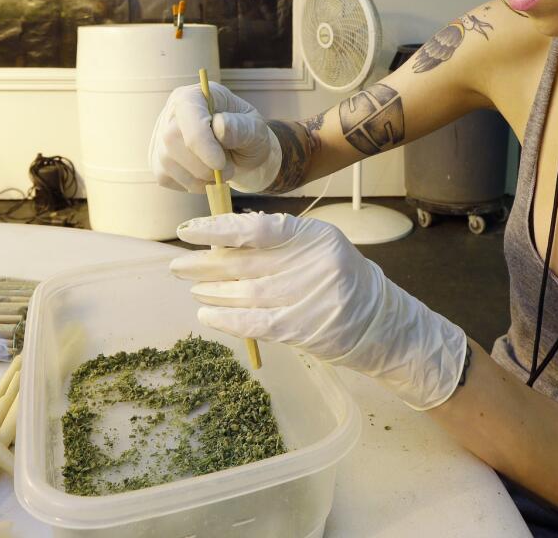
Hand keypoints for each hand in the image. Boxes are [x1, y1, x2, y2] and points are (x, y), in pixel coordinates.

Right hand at [147, 82, 281, 192]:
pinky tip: (206, 177)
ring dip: (199, 177)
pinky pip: (166, 177)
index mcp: (196, 96)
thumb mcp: (255, 129)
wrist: (242, 156)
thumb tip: (219, 127)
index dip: (201, 140)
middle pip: (172, 139)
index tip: (219, 163)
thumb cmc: (248, 136)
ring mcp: (161, 137)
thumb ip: (240, 127)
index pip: (188, 111)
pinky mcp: (158, 161)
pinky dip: (191, 185)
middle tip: (228, 170)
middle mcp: (172, 112)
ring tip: (221, 174)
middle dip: (202, 164)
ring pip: (167, 161)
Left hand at [169, 212, 468, 410]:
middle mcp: (313, 263)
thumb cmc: (339, 279)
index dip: (218, 229)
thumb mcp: (316, 247)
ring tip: (192, 287)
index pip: (257, 228)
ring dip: (212, 290)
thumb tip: (222, 237)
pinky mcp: (306, 329)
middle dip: (205, 263)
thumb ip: (277, 241)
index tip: (189, 232)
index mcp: (314, 235)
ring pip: (246, 292)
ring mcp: (310, 297)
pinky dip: (227, 318)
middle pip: (246, 262)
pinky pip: (256, 323)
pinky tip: (206, 313)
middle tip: (177, 264)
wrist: (379, 321)